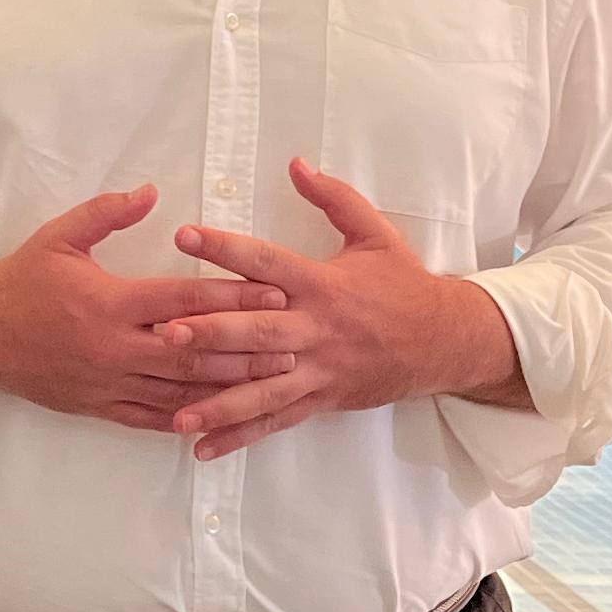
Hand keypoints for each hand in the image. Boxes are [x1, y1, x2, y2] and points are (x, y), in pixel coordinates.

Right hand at [0, 185, 298, 430]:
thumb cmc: (21, 280)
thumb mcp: (60, 237)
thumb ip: (107, 213)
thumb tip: (151, 191)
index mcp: (109, 303)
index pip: (183, 299)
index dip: (232, 295)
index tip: (274, 291)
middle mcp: (114, 348)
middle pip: (194, 351)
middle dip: (247, 347)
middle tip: (293, 342)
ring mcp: (108, 383)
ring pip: (180, 390)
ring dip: (228, 386)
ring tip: (272, 380)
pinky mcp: (99, 408)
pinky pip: (152, 418)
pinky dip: (189, 417)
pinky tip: (221, 415)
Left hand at [166, 160, 516, 462]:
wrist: (446, 341)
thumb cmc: (403, 284)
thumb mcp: (375, 233)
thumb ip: (333, 197)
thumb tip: (295, 163)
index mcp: (323, 283)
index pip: (267, 263)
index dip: (226, 248)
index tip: (185, 235)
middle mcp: (316, 329)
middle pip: (259, 332)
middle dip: (212, 333)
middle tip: (166, 333)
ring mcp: (318, 369)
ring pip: (264, 388)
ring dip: (219, 401)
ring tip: (176, 414)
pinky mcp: (321, 399)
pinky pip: (276, 421)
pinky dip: (240, 436)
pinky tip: (202, 449)